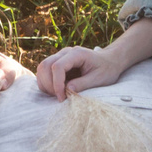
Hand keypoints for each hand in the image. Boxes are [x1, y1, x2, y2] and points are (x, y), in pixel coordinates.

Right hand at [35, 18, 151, 99]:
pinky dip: (46, 83)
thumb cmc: (107, 69)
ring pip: (42, 68)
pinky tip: (57, 91)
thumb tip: (67, 90)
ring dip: (45, 84)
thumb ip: (83, 84)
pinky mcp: (58, 63)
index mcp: (76, 54)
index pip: (58, 66)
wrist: (110, 61)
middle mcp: (65, 53)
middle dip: (49, 85)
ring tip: (58, 95)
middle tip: (60, 98)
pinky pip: (44, 72)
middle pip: (46, 66)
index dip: (57, 84)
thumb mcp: (99, 79)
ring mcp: (60, 57)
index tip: (62, 98)